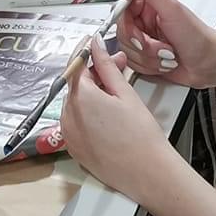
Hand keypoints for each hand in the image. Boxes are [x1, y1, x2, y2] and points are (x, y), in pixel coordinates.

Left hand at [56, 36, 184, 209]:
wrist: (147, 173)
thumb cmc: (141, 136)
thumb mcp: (125, 93)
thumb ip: (107, 66)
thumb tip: (96, 44)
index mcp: (81, 98)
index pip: (75, 65)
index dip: (85, 50)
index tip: (92, 41)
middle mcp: (68, 116)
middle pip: (76, 84)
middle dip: (95, 73)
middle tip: (118, 66)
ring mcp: (68, 134)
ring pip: (76, 103)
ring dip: (91, 93)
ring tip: (116, 94)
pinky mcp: (73, 148)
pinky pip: (76, 122)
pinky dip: (87, 113)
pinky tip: (108, 115)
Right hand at [115, 0, 215, 88]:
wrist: (210, 63)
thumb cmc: (197, 37)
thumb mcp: (172, 8)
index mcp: (149, 7)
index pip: (122, 13)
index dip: (129, 27)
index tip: (139, 34)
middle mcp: (145, 23)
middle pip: (123, 35)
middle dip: (144, 46)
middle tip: (162, 47)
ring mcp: (146, 42)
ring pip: (128, 52)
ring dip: (149, 58)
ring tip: (168, 55)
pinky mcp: (147, 59)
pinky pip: (134, 65)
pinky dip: (150, 67)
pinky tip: (165, 63)